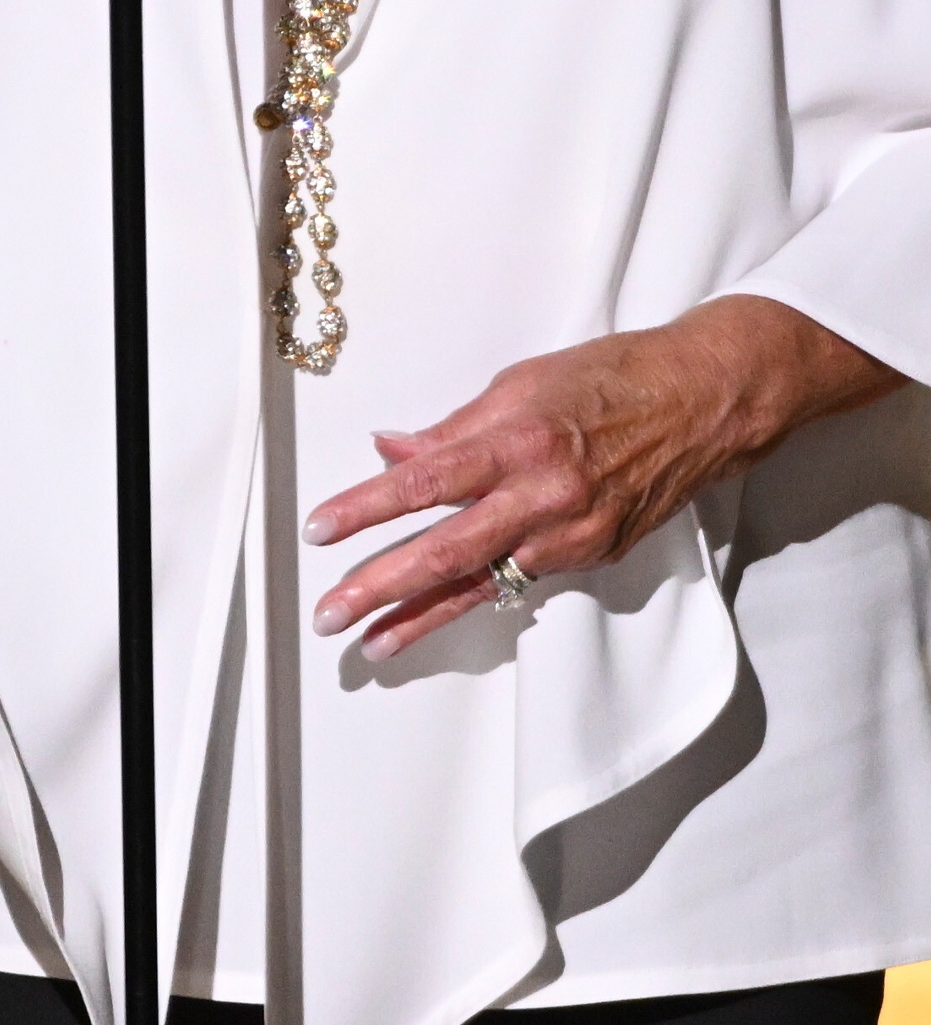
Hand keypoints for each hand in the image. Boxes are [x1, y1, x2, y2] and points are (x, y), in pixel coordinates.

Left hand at [306, 296, 895, 658]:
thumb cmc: (612, 380)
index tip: (319, 530)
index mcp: (520, 444)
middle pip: (448, 551)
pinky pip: (522, 578)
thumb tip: (390, 451)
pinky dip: (477, 598)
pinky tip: (436, 616)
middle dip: (383, 587)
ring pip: (484, 584)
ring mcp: (574, 535)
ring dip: (423, 616)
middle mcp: (546, 498)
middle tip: (331, 615)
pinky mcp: (594, 555)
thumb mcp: (520, 384)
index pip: (425, 482)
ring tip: (373, 644)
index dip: (366, 510)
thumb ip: (452, 430)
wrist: (706, 403)